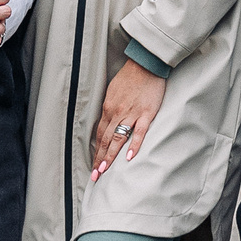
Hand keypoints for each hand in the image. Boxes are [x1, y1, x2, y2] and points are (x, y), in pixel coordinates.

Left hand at [91, 59, 165, 179]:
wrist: (146, 64)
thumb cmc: (130, 77)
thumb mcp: (113, 92)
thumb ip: (110, 108)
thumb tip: (107, 122)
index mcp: (108, 108)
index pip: (100, 134)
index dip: (96, 150)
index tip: (94, 164)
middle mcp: (116, 113)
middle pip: (105, 140)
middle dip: (99, 159)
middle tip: (95, 175)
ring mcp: (131, 114)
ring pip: (118, 139)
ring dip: (110, 156)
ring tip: (105, 170)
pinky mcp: (146, 113)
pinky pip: (139, 132)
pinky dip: (133, 145)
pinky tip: (128, 157)